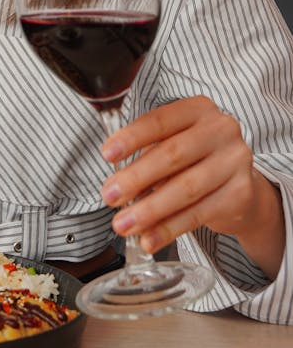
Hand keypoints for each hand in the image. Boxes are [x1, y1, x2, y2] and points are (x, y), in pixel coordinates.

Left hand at [100, 96, 284, 279]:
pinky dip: (168, 229)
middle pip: (172, 155)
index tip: (107, 154)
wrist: (240, 186)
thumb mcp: (172, 145)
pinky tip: (148, 239)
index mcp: (198, 109)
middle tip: (109, 195)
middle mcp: (221, 129)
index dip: (131, 138)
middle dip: (135, 178)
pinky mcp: (240, 194)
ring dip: (149, 210)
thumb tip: (116, 182)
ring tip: (123, 224)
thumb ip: (147, 155)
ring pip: (185, 188)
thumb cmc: (195, 160)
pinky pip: (198, 214)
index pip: (159, 121)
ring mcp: (235, 161)